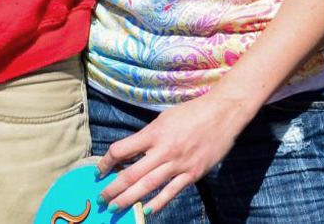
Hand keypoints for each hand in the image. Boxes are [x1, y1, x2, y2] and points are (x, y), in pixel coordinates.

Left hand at [97, 91, 250, 215]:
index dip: (106, 163)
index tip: (99, 172)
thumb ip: (148, 137)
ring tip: (114, 208)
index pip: (121, 150)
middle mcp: (164, 149)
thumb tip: (129, 155)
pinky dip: (157, 203)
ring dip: (128, 200)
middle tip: (101, 199)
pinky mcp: (192, 173)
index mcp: (154, 132)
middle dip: (112, 189)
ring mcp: (179, 163)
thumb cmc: (192, 112)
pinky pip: (171, 192)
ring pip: (147, 186)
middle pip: (131, 174)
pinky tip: (146, 211)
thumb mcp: (165, 119)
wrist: (223, 112)